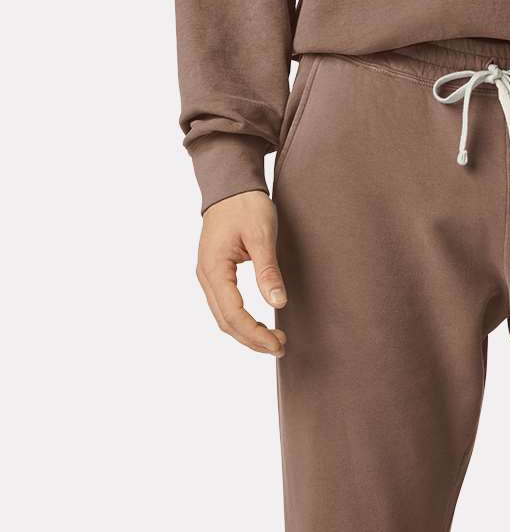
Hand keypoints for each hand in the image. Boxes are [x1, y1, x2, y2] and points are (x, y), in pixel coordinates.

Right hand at [196, 192, 286, 356]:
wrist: (230, 184)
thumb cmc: (246, 204)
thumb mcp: (262, 235)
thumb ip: (268, 270)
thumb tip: (278, 303)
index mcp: (214, 268)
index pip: (233, 314)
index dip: (255, 334)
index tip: (278, 344)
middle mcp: (206, 276)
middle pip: (226, 322)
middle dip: (252, 340)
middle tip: (280, 347)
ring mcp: (208, 276)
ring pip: (224, 318)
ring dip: (247, 334)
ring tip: (273, 341)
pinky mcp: (215, 275)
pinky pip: (225, 308)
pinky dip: (242, 322)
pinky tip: (260, 326)